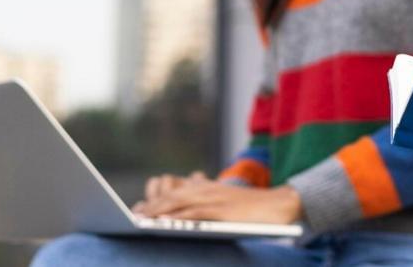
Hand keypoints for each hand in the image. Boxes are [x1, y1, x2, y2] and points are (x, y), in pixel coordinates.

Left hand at [133, 175, 301, 224]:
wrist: (280, 205)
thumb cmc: (253, 209)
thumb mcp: (226, 203)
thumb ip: (208, 203)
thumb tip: (186, 216)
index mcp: (207, 187)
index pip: (174, 191)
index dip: (155, 200)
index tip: (138, 209)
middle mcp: (207, 189)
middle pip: (171, 196)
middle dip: (150, 207)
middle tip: (132, 217)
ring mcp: (214, 198)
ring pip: (179, 203)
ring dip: (158, 212)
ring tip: (140, 221)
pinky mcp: (222, 210)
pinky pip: (195, 213)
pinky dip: (178, 218)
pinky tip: (165, 225)